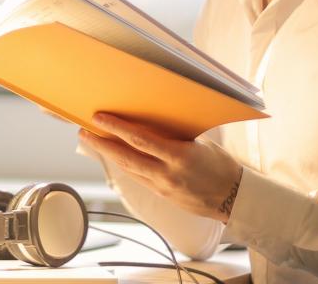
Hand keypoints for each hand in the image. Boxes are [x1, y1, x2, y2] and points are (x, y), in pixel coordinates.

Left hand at [79, 112, 243, 222]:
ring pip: (128, 169)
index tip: (100, 118)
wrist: (233, 198)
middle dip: (101, 144)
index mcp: (180, 156)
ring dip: (108, 155)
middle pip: (126, 157)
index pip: (140, 139)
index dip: (117, 128)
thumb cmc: (221, 165)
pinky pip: (137, 177)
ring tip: (93, 141)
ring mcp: (163, 187)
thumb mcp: (200, 143)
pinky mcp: (161, 195)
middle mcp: (167, 174)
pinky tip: (114, 155)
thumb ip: (175, 135)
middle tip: (83, 131)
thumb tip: (152, 119)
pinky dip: (124, 165)